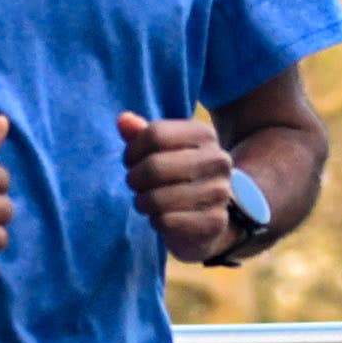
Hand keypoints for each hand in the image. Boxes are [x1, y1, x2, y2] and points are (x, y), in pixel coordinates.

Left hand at [120, 110, 240, 262]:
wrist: (214, 211)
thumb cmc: (180, 174)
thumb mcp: (163, 149)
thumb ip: (143, 134)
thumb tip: (123, 120)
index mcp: (205, 135)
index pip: (155, 134)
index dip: (132, 150)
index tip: (131, 161)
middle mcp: (217, 160)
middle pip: (154, 166)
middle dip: (134, 178)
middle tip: (135, 184)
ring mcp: (219, 192)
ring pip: (157, 198)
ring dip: (143, 202)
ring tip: (148, 202)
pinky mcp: (214, 222)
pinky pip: (166, 222)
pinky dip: (156, 222)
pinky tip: (163, 218)